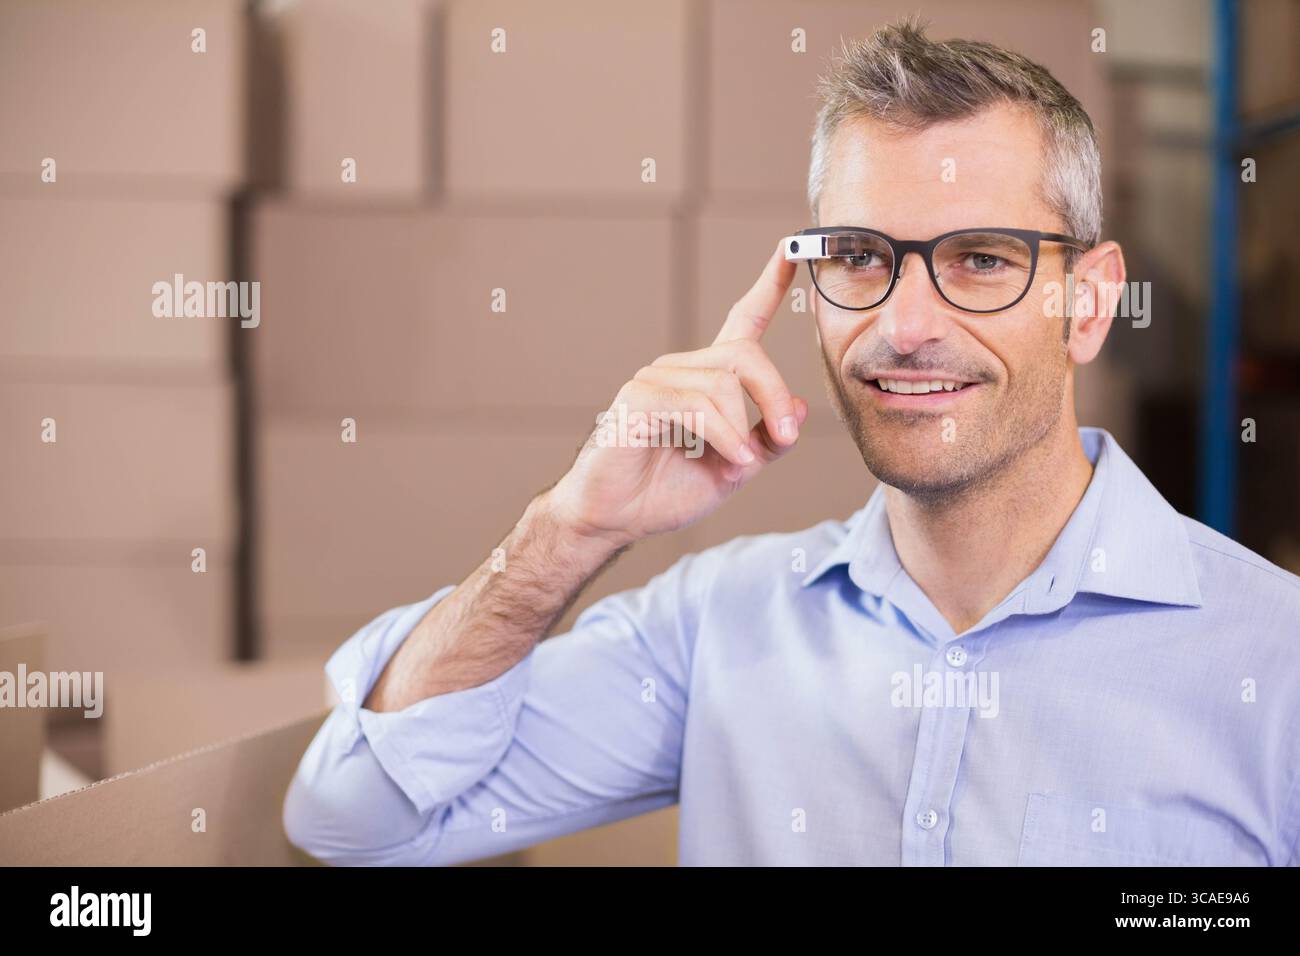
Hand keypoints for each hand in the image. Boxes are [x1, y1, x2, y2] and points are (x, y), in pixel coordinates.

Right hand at [544, 239, 808, 546]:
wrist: (613, 519)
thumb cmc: (664, 491)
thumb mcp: (734, 468)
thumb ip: (766, 439)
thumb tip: (799, 407)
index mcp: (705, 379)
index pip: (741, 322)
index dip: (768, 286)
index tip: (789, 248)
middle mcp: (680, 369)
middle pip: (744, 355)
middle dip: (773, 396)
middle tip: (786, 436)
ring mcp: (655, 380)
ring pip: (723, 384)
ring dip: (744, 430)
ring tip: (742, 465)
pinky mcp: (637, 399)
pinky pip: (696, 406)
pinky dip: (724, 435)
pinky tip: (730, 461)